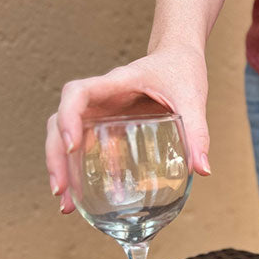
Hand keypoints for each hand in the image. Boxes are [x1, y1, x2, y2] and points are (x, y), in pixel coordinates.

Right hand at [45, 44, 210, 213]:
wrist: (179, 55)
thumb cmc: (181, 68)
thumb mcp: (191, 97)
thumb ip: (197, 131)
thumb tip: (202, 170)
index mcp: (117, 82)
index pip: (77, 92)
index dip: (68, 116)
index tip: (72, 146)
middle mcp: (102, 97)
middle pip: (60, 120)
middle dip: (56, 156)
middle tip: (62, 190)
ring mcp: (102, 110)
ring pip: (66, 134)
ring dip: (61, 166)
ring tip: (67, 203)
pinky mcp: (109, 123)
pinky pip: (87, 144)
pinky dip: (82, 168)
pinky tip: (86, 196)